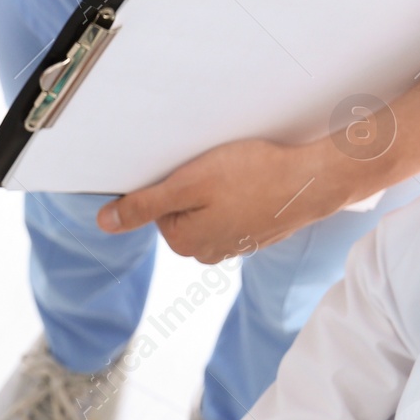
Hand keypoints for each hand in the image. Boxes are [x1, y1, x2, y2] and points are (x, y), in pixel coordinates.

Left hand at [95, 138, 355, 263]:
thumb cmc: (254, 177)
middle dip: (196, 186)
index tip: (196, 167)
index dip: (174, 180)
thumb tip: (105, 223)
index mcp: (182, 242)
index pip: (158, 206)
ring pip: (210, 210)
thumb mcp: (189, 185)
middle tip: (221, 167)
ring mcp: (232, 246)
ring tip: (242, 174)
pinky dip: (242, 195)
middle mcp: (204, 252)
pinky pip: (236, 211)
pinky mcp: (254, 235)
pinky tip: (256, 183)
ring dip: (220, 190)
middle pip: (183, 210)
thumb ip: (144, 205)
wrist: (315, 181)